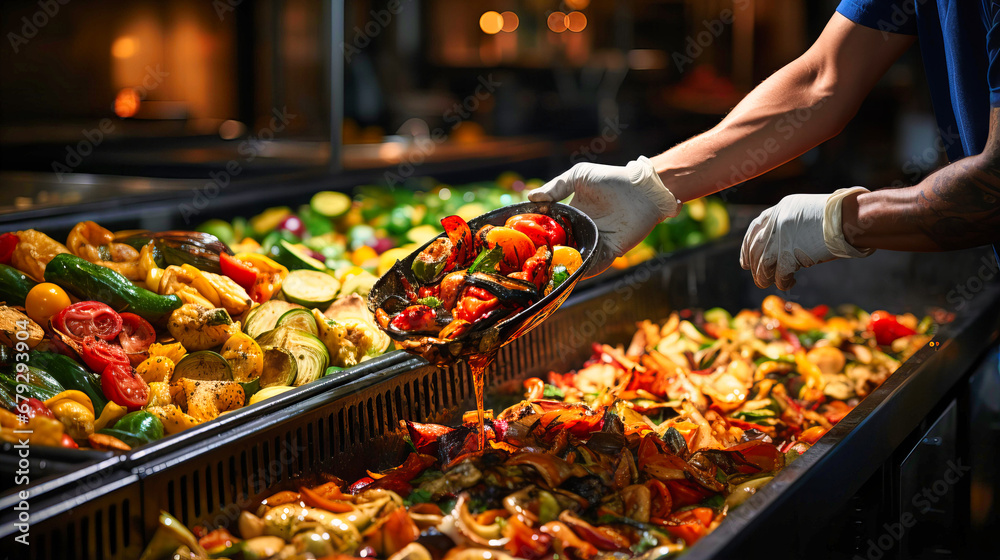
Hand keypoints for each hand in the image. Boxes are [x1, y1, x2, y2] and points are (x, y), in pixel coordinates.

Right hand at [528, 157, 678, 275]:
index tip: (523, 241)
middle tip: (533, 262)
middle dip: (549, 256)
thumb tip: (531, 197)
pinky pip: (595, 265)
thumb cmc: (611, 179)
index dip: (539, 235)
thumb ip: (556, 186)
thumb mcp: (579, 176)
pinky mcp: (610, 252)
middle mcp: (582, 231)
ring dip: (565, 266)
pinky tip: (572, 273)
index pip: (551, 229)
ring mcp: (595, 243)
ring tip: (549, 272)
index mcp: (571, 215)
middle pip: (561, 248)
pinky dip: (584, 271)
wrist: (642, 189)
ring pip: (576, 260)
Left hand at [741, 187, 873, 289]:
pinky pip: (779, 275)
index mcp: (779, 209)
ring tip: (772, 283)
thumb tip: (779, 248)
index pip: (754, 230)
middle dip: (755, 267)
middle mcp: (776, 223)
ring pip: (762, 265)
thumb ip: (790, 226)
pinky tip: (789, 283)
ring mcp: (782, 238)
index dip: (746, 248)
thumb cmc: (838, 217)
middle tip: (761, 278)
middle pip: (756, 249)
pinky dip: (782, 282)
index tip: (744, 262)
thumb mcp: (806, 213)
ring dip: (765, 278)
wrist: (850, 219)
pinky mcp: (790, 254)